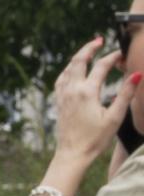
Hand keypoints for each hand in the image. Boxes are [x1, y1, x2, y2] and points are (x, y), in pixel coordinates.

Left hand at [51, 37, 129, 167]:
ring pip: (68, 68)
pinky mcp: (58, 102)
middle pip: (79, 60)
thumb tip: (136, 75)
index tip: (121, 54)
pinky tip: (73, 71)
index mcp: (87, 92)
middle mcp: (72, 89)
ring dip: (78, 57)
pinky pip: (61, 78)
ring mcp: (63, 95)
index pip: (102, 66)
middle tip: (99, 40)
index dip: (113, 57)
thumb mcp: (115, 117)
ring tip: (88, 52)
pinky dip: (69, 69)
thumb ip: (125, 94)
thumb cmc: (95, 139)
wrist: (72, 154)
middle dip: (90, 48)